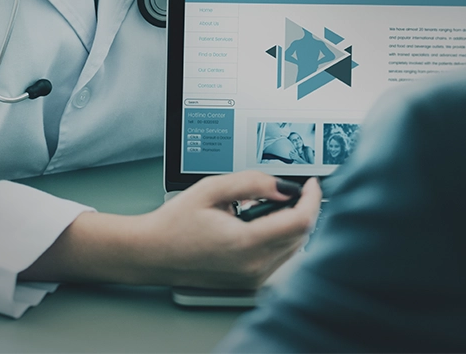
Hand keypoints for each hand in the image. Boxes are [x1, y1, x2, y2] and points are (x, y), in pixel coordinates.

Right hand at [19, 172, 320, 287]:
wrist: (152, 253)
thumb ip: (251, 183)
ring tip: (267, 206)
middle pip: (301, 235)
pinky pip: (279, 258)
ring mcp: (252, 278)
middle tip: (289, 189)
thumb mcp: (211, 189)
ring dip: (291, 224)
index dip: (313, 199)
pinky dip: (279, 238)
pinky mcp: (249, 282)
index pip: (300, 222)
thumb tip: (282, 186)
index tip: (312, 184)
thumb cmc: (175, 222)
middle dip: (302, 208)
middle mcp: (253, 266)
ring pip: (293, 248)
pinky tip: (260, 224)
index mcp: (245, 244)